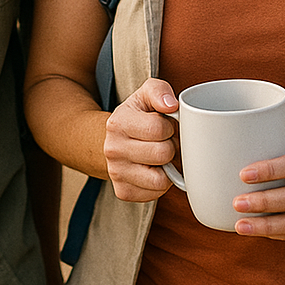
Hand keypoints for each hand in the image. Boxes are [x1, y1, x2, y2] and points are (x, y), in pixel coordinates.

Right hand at [103, 78, 178, 201]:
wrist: (115, 140)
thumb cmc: (138, 116)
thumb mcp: (146, 94)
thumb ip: (160, 91)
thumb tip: (171, 105)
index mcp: (118, 122)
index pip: (159, 128)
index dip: (169, 127)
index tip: (164, 125)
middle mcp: (112, 149)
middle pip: (163, 154)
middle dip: (171, 147)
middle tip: (164, 142)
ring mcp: (116, 173)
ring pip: (161, 179)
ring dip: (167, 167)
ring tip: (160, 156)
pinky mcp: (123, 192)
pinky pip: (156, 193)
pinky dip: (161, 183)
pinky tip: (153, 169)